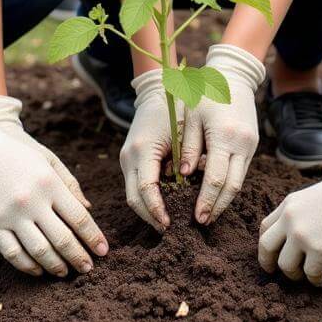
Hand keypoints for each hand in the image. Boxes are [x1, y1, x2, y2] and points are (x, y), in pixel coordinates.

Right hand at [0, 110, 107, 276]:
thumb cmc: (14, 151)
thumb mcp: (46, 159)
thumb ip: (69, 183)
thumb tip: (88, 208)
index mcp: (50, 183)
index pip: (78, 217)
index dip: (93, 237)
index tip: (104, 251)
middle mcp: (33, 201)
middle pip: (62, 238)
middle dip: (79, 257)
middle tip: (89, 269)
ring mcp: (11, 215)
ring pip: (40, 251)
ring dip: (56, 266)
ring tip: (66, 273)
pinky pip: (13, 253)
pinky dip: (29, 266)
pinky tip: (39, 270)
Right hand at [119, 70, 180, 230]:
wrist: (156, 93)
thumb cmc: (176, 111)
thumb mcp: (184, 135)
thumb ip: (188, 161)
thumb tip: (195, 190)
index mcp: (143, 149)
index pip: (146, 190)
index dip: (157, 210)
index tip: (170, 224)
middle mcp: (129, 156)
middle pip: (133, 199)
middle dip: (149, 216)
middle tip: (166, 228)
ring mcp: (125, 158)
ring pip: (130, 195)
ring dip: (146, 210)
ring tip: (164, 221)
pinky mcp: (127, 158)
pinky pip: (133, 185)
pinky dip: (144, 199)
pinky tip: (159, 206)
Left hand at [179, 44, 265, 224]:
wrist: (234, 77)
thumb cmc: (206, 94)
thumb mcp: (192, 116)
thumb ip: (188, 146)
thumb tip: (183, 175)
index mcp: (224, 136)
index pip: (215, 178)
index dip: (206, 201)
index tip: (196, 217)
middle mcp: (241, 144)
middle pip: (231, 186)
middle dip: (217, 207)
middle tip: (203, 223)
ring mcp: (249, 145)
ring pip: (239, 182)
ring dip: (225, 200)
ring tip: (209, 213)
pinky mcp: (252, 145)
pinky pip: (241, 172)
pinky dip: (230, 186)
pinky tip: (217, 194)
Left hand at [258, 158, 321, 285]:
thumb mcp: (315, 193)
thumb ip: (302, 209)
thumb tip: (304, 225)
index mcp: (289, 203)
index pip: (265, 226)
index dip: (266, 242)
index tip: (271, 252)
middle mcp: (290, 219)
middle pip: (266, 246)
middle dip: (267, 262)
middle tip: (273, 271)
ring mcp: (303, 236)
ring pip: (285, 265)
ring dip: (293, 274)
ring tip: (304, 275)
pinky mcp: (319, 251)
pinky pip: (310, 274)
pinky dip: (315, 280)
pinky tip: (321, 279)